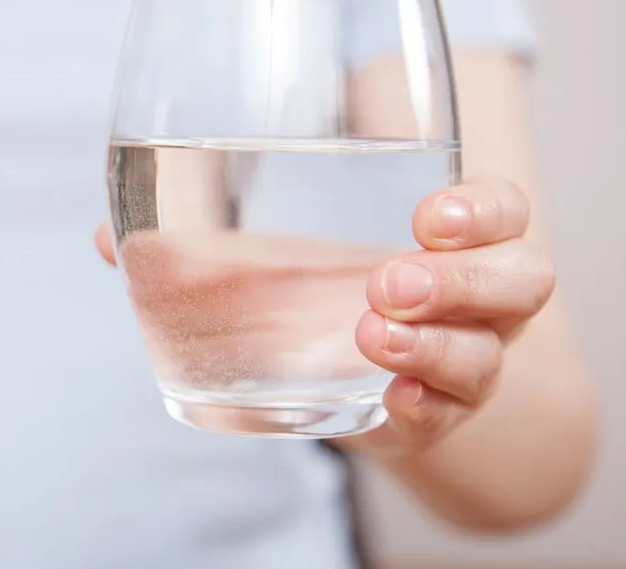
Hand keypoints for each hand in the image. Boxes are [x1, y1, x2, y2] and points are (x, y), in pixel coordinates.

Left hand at [94, 177, 555, 454]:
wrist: (345, 380)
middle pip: (519, 279)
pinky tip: (391, 398)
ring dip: (437, 345)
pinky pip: (450, 414)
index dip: (482, 209)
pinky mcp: (430, 416)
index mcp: (442, 243)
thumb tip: (106, 236)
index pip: (501, 211)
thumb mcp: (267, 262)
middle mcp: (470, 301)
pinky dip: (425, 404)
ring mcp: (458, 363)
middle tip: (382, 280)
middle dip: (459, 279)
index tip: (428, 213)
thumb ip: (197, 243)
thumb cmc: (310, 299)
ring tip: (370, 333)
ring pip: (489, 353)